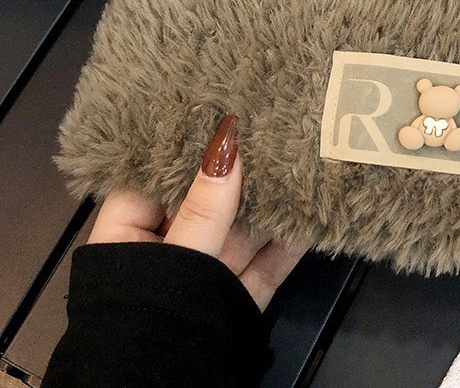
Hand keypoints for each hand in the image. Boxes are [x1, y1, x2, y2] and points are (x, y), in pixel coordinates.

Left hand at [88, 114, 303, 310]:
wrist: (164, 387)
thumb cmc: (150, 312)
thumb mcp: (175, 254)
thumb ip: (204, 203)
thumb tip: (228, 139)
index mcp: (134, 229)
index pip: (160, 173)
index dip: (190, 142)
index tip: (225, 108)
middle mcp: (174, 244)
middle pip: (213, 197)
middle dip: (245, 169)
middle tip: (278, 125)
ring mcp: (209, 269)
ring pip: (247, 227)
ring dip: (275, 200)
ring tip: (305, 158)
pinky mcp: (239, 293)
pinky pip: (269, 259)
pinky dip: (292, 239)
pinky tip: (317, 210)